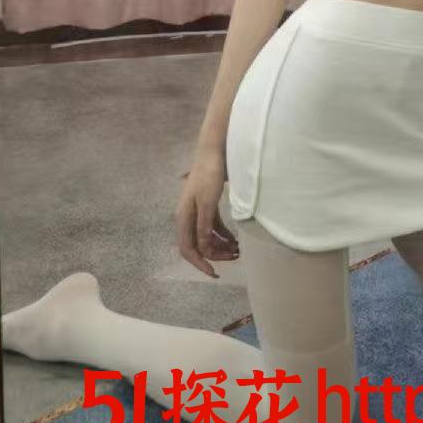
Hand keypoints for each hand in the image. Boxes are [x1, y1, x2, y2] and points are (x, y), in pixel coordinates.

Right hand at [176, 148, 239, 277]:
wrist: (213, 150)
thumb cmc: (209, 174)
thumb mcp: (208, 201)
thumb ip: (205, 225)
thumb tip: (203, 248)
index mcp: (184, 217)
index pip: (188, 248)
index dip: (199, 263)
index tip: (214, 272)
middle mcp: (188, 216)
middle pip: (198, 244)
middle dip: (215, 254)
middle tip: (234, 257)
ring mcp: (198, 211)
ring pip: (207, 237)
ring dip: (221, 246)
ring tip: (238, 250)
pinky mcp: (208, 205)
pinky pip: (214, 227)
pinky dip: (223, 235)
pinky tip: (235, 240)